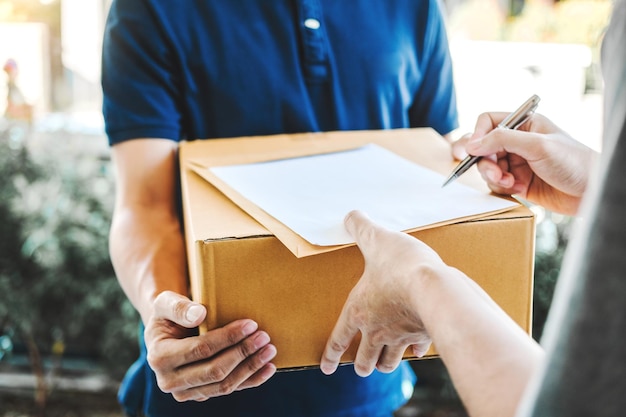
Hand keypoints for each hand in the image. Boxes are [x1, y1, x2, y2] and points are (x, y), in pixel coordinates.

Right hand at [144, 291, 276, 401]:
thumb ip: (179, 307)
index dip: (228, 338)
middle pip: (214, 371)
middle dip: (242, 353)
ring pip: (224, 385)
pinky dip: (251, 380)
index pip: (201, 349)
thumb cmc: (169, 313)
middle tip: (264, 337)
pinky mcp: (200, 395)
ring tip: (269, 350)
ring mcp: (186, 392)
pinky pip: (229, 390)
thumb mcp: (165, 302)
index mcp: (159, 357)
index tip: (251, 324)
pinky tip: (268, 368)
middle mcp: (169, 381)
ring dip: (250, 368)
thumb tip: (200, 315)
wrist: (167, 332)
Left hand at [320, 211, 443, 376]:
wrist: (434, 286)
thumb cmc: (400, 264)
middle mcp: (377, 329)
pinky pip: (417, 348)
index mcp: (359, 310)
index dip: (331, 355)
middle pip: (365, 359)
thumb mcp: (375, 238)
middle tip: (361, 369)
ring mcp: (400, 335)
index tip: (328, 368)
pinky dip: (415, 350)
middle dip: (362, 366)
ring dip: (385, 365)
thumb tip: (350, 215)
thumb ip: (360, 226)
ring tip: (384, 366)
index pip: (339, 339)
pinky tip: (417, 349)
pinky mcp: (423, 333)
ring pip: (389, 361)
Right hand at [465, 112, 595, 215]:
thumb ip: (502, 140)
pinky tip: (517, 190)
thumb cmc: (573, 162)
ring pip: (487, 167)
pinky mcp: (517, 182)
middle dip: (485, 162)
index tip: (473, 150)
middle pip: (483, 147)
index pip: (488, 122)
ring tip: (510, 183)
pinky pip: (495, 183)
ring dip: (493, 177)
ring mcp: (516, 162)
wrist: (590, 192)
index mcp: (524, 124)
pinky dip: (500, 187)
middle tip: (495, 173)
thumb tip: (471, 143)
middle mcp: (517, 142)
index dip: (477, 135)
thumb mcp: (537, 145)